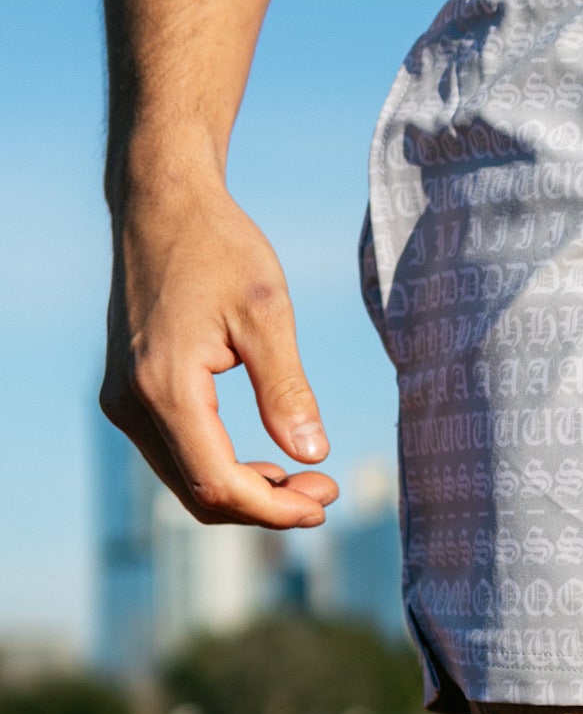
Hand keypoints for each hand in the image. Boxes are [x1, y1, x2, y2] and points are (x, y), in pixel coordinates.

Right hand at [102, 175, 339, 526]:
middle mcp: (131, 404)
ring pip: (184, 478)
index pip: (217, 482)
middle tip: (327, 492)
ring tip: (308, 478)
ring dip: (245, 489)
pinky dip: (220, 466)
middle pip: (197, 493)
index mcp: (165, 388)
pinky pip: (175, 451)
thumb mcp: (267, 314)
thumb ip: (287, 389)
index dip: (273, 508)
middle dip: (265, 505)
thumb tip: (313, 455)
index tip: (326, 502)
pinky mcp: (128, 391)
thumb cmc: (220, 248)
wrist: (162, 205)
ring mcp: (123, 400)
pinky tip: (268, 460)